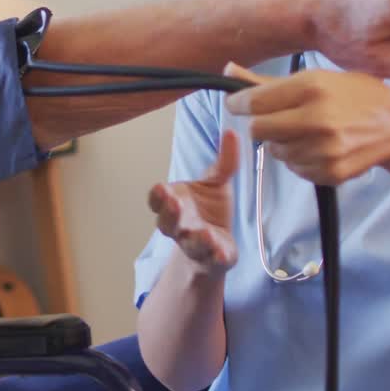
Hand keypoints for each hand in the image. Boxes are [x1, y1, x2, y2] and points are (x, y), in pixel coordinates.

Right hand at [147, 129, 239, 273]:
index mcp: (175, 204)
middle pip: (167, 223)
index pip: (157, 201)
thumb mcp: (216, 183)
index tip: (161, 187)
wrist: (217, 246)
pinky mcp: (214, 259)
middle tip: (174, 203)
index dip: (157, 196)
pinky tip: (221, 253)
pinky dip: (216, 257)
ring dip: (195, 239)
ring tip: (203, 234)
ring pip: (190, 243)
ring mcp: (195, 244)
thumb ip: (224, 161)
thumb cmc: (209, 210)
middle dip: (170, 214)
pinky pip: (213, 259)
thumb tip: (232, 131)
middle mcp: (180, 225)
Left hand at [224, 63, 389, 192]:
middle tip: (275, 118)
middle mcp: (317, 119)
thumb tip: (227, 68)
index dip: (239, 103)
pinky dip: (300, 159)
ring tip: (306, 130)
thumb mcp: (316, 78)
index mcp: (312, 87)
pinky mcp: (331, 172)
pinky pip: (295, 169)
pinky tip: (319, 146)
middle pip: (258, 129)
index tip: (239, 103)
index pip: (252, 102)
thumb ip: (267, 81)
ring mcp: (325, 149)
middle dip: (261, 124)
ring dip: (282, 142)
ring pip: (275, 151)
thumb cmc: (356, 95)